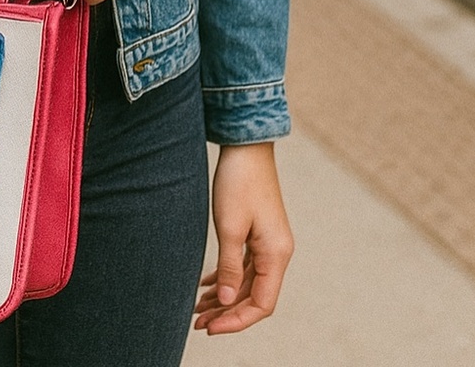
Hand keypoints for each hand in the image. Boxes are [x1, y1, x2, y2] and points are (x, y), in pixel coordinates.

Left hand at [194, 142, 292, 334]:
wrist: (245, 147)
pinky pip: (244, 265)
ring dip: (225, 297)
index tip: (211, 327)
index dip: (237, 320)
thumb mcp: (229, 226)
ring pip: (247, 282)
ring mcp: (268, 243)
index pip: (262, 304)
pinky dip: (227, 277)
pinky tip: (206, 284)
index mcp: (276, 254)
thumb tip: (229, 302)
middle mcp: (277, 252)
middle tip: (198, 323)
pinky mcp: (258, 232)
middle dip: (227, 312)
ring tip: (198, 308)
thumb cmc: (239, 182)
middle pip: (254, 296)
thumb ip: (231, 267)